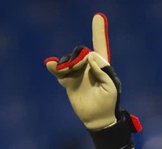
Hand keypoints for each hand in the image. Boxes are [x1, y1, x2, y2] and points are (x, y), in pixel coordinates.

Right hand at [45, 13, 119, 129]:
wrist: (97, 119)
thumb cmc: (109, 103)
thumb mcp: (111, 87)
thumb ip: (103, 70)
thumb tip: (90, 56)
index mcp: (102, 66)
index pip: (100, 46)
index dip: (98, 32)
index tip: (98, 16)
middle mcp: (89, 66)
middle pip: (81, 52)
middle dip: (77, 57)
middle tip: (74, 66)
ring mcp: (78, 73)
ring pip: (69, 60)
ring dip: (67, 62)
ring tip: (65, 69)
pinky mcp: (68, 81)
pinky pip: (59, 71)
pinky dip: (54, 66)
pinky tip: (50, 64)